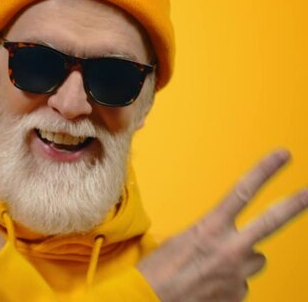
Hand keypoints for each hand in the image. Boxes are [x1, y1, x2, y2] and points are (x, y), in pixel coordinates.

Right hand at [137, 150, 307, 300]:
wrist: (149, 301)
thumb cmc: (157, 272)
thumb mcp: (179, 242)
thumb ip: (210, 236)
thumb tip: (224, 240)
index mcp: (209, 229)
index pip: (242, 192)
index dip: (265, 172)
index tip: (282, 156)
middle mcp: (229, 250)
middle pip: (271, 221)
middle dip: (294, 204)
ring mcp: (237, 274)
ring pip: (256, 259)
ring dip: (242, 260)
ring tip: (215, 266)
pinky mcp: (238, 295)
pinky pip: (242, 283)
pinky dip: (230, 283)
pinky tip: (210, 285)